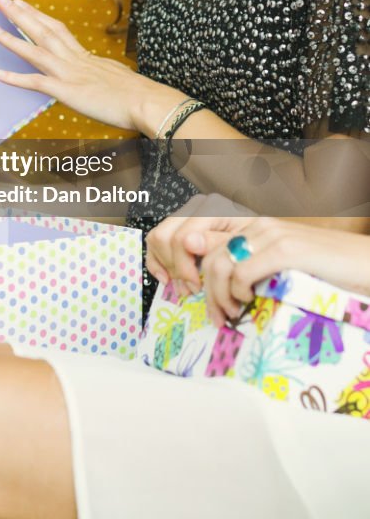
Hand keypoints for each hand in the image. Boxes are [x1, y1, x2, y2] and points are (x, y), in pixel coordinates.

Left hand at [0, 0, 147, 131]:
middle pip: (42, 30)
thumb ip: (104, 74)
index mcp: (86, 56)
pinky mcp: (67, 91)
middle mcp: (74, 59)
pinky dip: (14, 78)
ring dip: (10, 38)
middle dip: (19, 14)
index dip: (37, 16)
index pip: (56, 30)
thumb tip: (104, 75)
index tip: (22, 3)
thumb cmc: (138, 94)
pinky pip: (35, 83)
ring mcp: (69, 73)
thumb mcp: (117, 78)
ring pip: (34, 50)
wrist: (147, 101)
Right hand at [146, 195, 254, 295]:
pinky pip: (155, 241)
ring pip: (156, 239)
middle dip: (175, 268)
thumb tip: (188, 242)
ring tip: (185, 286)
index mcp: (211, 208)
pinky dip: (158, 262)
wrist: (269, 238)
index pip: (181, 238)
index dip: (184, 267)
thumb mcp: (244, 244)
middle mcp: (194, 207)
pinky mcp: (178, 226)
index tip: (197, 287)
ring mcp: (185, 214)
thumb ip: (216, 243)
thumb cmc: (260, 242)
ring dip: (167, 266)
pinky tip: (169, 278)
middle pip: (164, 237)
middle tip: (192, 289)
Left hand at [200, 218, 369, 326]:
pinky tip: (248, 303)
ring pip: (218, 264)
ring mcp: (271, 235)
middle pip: (203, 252)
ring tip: (230, 314)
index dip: (186, 265)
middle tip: (216, 314)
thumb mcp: (276, 264)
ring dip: (218, 296)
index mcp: (251, 225)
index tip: (195, 293)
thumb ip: (247, 265)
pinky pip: (242, 272)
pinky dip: (238, 293)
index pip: (199, 235)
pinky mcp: (286, 251)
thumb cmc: (323, 270)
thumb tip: (211, 285)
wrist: (365, 264)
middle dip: (201, 287)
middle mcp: (256, 224)